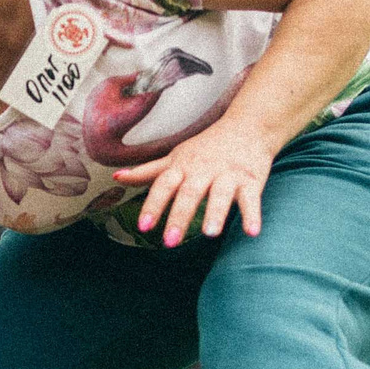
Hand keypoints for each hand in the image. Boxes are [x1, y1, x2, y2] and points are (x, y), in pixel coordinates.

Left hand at [112, 115, 278, 246]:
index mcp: (183, 166)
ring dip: (215, 213)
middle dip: (180, 216)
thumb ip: (148, 170)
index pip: (164, 185)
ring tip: (209, 234)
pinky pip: (251, 199)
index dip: (153, 205)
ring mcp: (228, 175)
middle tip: (170, 241)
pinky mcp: (251, 180)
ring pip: (221, 194)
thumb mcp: (176, 157)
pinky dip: (252, 215)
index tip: (143, 226)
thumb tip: (116, 177)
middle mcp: (204, 170)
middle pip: (190, 193)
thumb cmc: (207, 147)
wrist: (249, 126)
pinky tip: (252, 233)